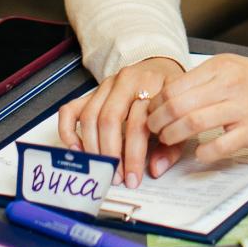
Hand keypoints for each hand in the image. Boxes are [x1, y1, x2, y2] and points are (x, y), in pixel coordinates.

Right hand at [57, 55, 186, 187]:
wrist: (158, 67)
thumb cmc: (168, 99)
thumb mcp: (179, 118)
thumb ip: (171, 146)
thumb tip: (155, 170)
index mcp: (152, 87)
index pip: (139, 124)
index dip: (134, 156)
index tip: (133, 179)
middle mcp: (126, 82)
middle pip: (110, 119)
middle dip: (111, 154)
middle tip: (115, 177)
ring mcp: (106, 86)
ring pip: (90, 116)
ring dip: (93, 148)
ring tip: (102, 169)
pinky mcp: (91, 92)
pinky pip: (70, 110)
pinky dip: (68, 131)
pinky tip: (77, 150)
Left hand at [144, 53, 247, 162]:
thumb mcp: (232, 69)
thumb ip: (203, 80)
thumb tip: (167, 96)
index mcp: (221, 67)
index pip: (176, 85)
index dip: (157, 102)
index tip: (150, 112)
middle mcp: (230, 84)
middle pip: (180, 105)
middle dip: (158, 121)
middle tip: (153, 129)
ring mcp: (242, 108)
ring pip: (194, 123)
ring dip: (174, 135)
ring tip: (168, 140)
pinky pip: (219, 145)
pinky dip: (203, 152)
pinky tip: (198, 153)